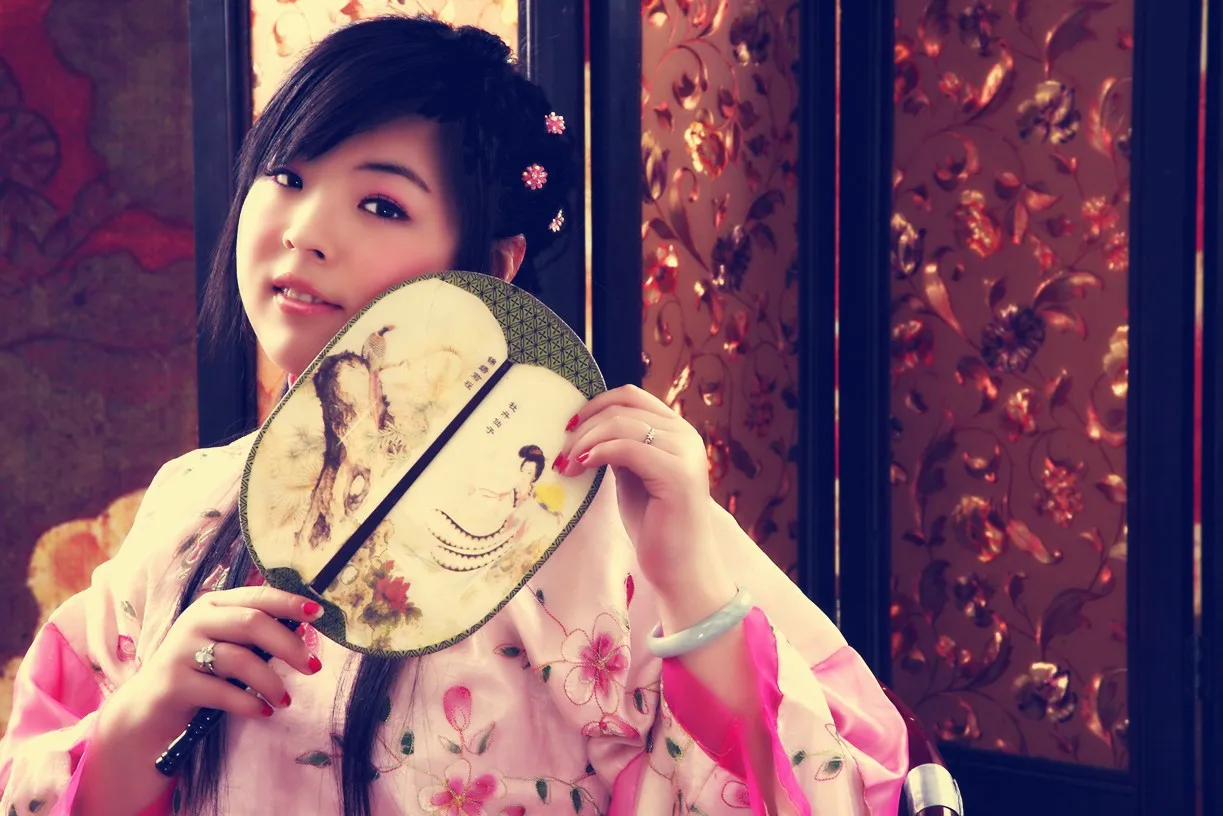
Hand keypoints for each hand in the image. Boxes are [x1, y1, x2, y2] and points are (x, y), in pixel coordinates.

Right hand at [103, 586, 323, 745]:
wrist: (150, 707)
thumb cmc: (200, 671)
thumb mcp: (227, 644)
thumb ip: (256, 632)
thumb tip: (305, 628)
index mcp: (214, 605)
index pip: (258, 596)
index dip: (290, 603)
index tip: (318, 615)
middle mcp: (196, 621)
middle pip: (252, 622)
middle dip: (289, 645)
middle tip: (313, 667)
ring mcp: (182, 650)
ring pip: (239, 659)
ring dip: (270, 682)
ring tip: (285, 700)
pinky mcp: (174, 683)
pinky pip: (221, 691)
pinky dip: (248, 703)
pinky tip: (263, 711)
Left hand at [559, 385, 732, 603]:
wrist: (681, 569)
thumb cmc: (656, 526)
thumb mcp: (632, 476)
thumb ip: (620, 449)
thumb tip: (586, 429)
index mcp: (676, 431)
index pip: (631, 396)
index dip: (595, 404)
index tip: (568, 427)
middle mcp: (686, 435)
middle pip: (624, 406)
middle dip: (585, 424)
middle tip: (561, 451)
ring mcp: (685, 452)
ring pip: (622, 425)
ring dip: (586, 441)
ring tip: (566, 465)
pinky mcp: (678, 474)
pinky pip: (628, 448)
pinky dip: (599, 453)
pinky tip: (582, 468)